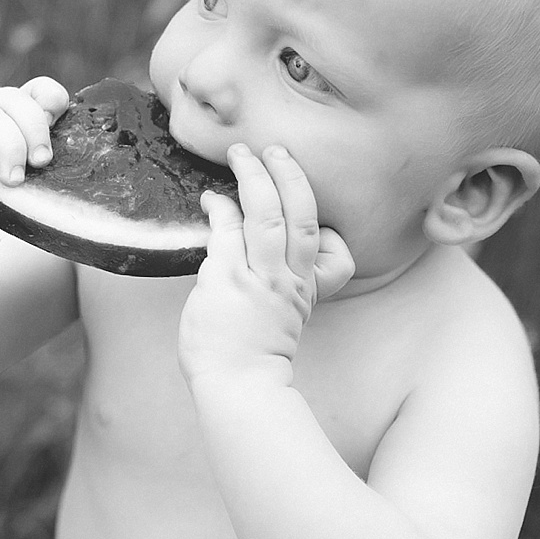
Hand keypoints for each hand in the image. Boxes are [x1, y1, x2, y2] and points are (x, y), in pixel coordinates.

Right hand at [0, 76, 69, 236]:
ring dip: (7, 150)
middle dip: (34, 133)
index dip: (53, 103)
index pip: (40, 90)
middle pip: (16, 100)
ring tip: (10, 181)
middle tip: (39, 164)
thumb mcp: (26, 184)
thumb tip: (52, 162)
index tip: (52, 139)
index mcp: (16, 113)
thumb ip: (40, 165)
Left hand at [178, 144, 354, 388]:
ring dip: (255, 177)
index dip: (317, 216)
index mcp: (306, 289)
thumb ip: (274, 283)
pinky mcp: (228, 281)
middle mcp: (288, 280)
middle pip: (302, 214)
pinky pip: (226, 232)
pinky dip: (220, 208)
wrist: (238, 389)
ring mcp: (259, 279)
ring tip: (242, 154)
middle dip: (290, 175)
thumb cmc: (253, 357)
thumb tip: (245, 243)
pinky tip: (211, 198)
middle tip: (276, 149)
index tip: (297, 196)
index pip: (329, 244)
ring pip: (267, 214)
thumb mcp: (280, 319)